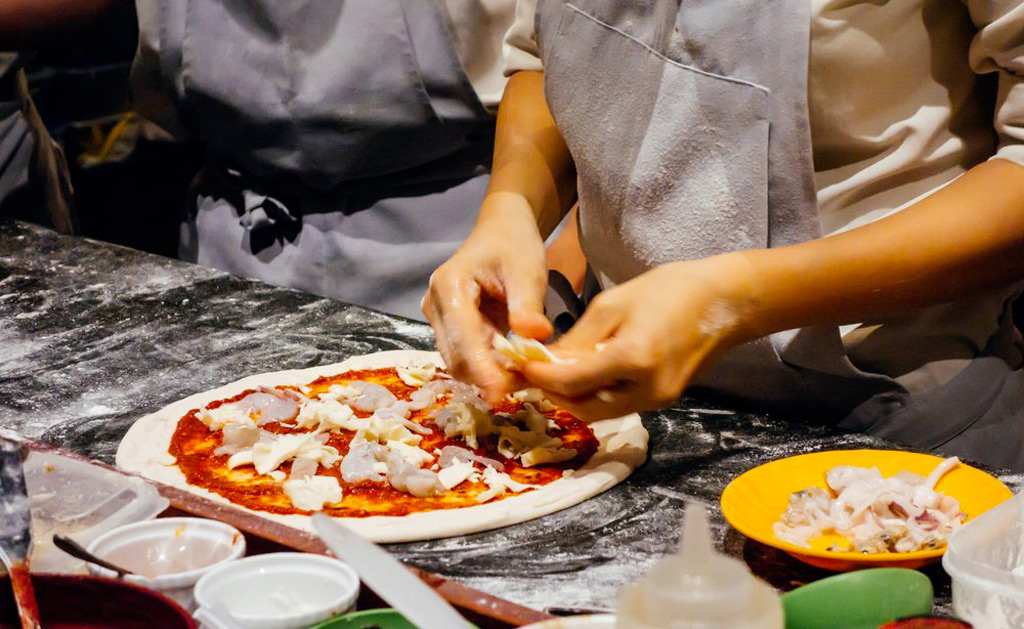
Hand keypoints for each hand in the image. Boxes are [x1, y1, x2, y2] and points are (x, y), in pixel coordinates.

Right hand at [422, 192, 553, 400]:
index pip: (462, 338)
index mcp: (450, 286)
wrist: (502, 231)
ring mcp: (439, 319)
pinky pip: (466, 356)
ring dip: (489, 373)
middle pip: (456, 357)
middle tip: (527, 383)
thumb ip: (527, 305)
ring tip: (524, 373)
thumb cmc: (514, 245)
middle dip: (489, 375)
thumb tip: (535, 337)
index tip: (501, 392)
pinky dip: (488, 365)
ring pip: (460, 362)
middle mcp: (435, 305)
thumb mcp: (527, 271)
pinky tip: (513, 364)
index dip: (481, 368)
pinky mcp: (448, 329)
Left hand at [521, 253, 757, 419]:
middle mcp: (646, 389)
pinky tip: (586, 374)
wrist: (725, 302)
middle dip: (553, 394)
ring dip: (573, 398)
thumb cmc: (669, 290)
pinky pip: (619, 405)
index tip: (518, 366)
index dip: (539, 378)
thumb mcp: (613, 304)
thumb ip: (577, 338)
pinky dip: (596, 394)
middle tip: (532, 373)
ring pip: (600, 412)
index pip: (570, 382)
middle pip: (583, 408)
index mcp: (633, 359)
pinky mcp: (664, 400)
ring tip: (555, 373)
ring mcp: (658, 400)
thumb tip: (546, 362)